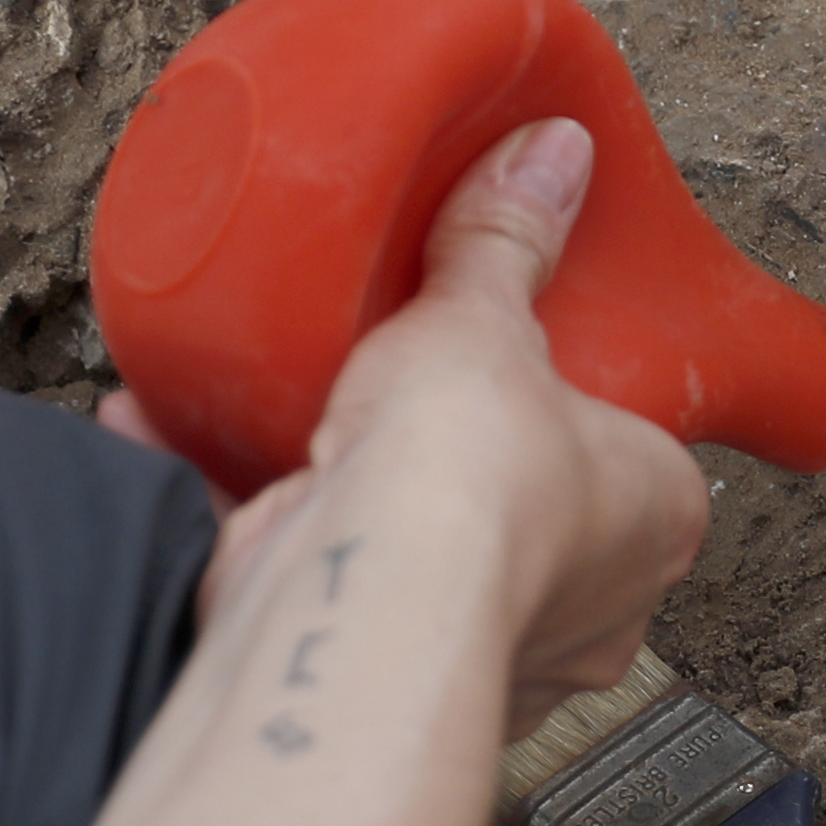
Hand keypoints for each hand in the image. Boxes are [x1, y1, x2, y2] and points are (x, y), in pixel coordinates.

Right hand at [113, 121, 709, 733]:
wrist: (358, 599)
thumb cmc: (472, 484)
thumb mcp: (485, 320)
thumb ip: (505, 242)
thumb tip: (549, 158)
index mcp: (653, 522)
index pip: (633, 456)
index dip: (577, 408)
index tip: (522, 369)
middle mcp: (586, 612)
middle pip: (523, 512)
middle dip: (459, 462)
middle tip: (406, 395)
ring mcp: (479, 654)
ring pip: (417, 561)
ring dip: (349, 493)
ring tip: (293, 412)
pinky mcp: (364, 666)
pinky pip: (302, 573)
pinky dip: (238, 513)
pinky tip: (172, 432)